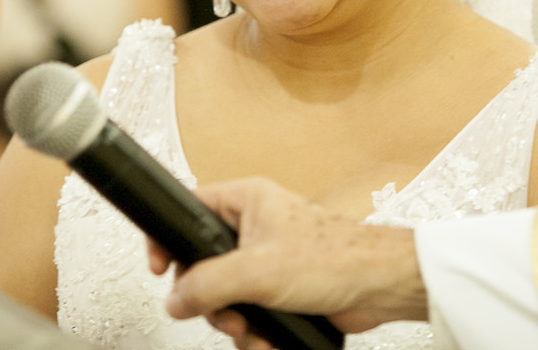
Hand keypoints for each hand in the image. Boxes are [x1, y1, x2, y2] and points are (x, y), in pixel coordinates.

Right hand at [147, 178, 426, 347]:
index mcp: (247, 201)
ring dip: (232, 319)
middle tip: (220, 310)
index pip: (190, 208)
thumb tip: (175, 299)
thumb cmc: (336, 257)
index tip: (159, 267)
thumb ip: (208, 284)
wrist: (378, 287)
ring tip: (249, 327)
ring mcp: (265, 260)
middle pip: (201, 263)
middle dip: (209, 298)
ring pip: (223, 294)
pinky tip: (266, 337)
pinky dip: (253, 329)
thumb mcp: (258, 270)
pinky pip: (247, 311)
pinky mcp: (278, 290)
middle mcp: (254, 227)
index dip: (169, 237)